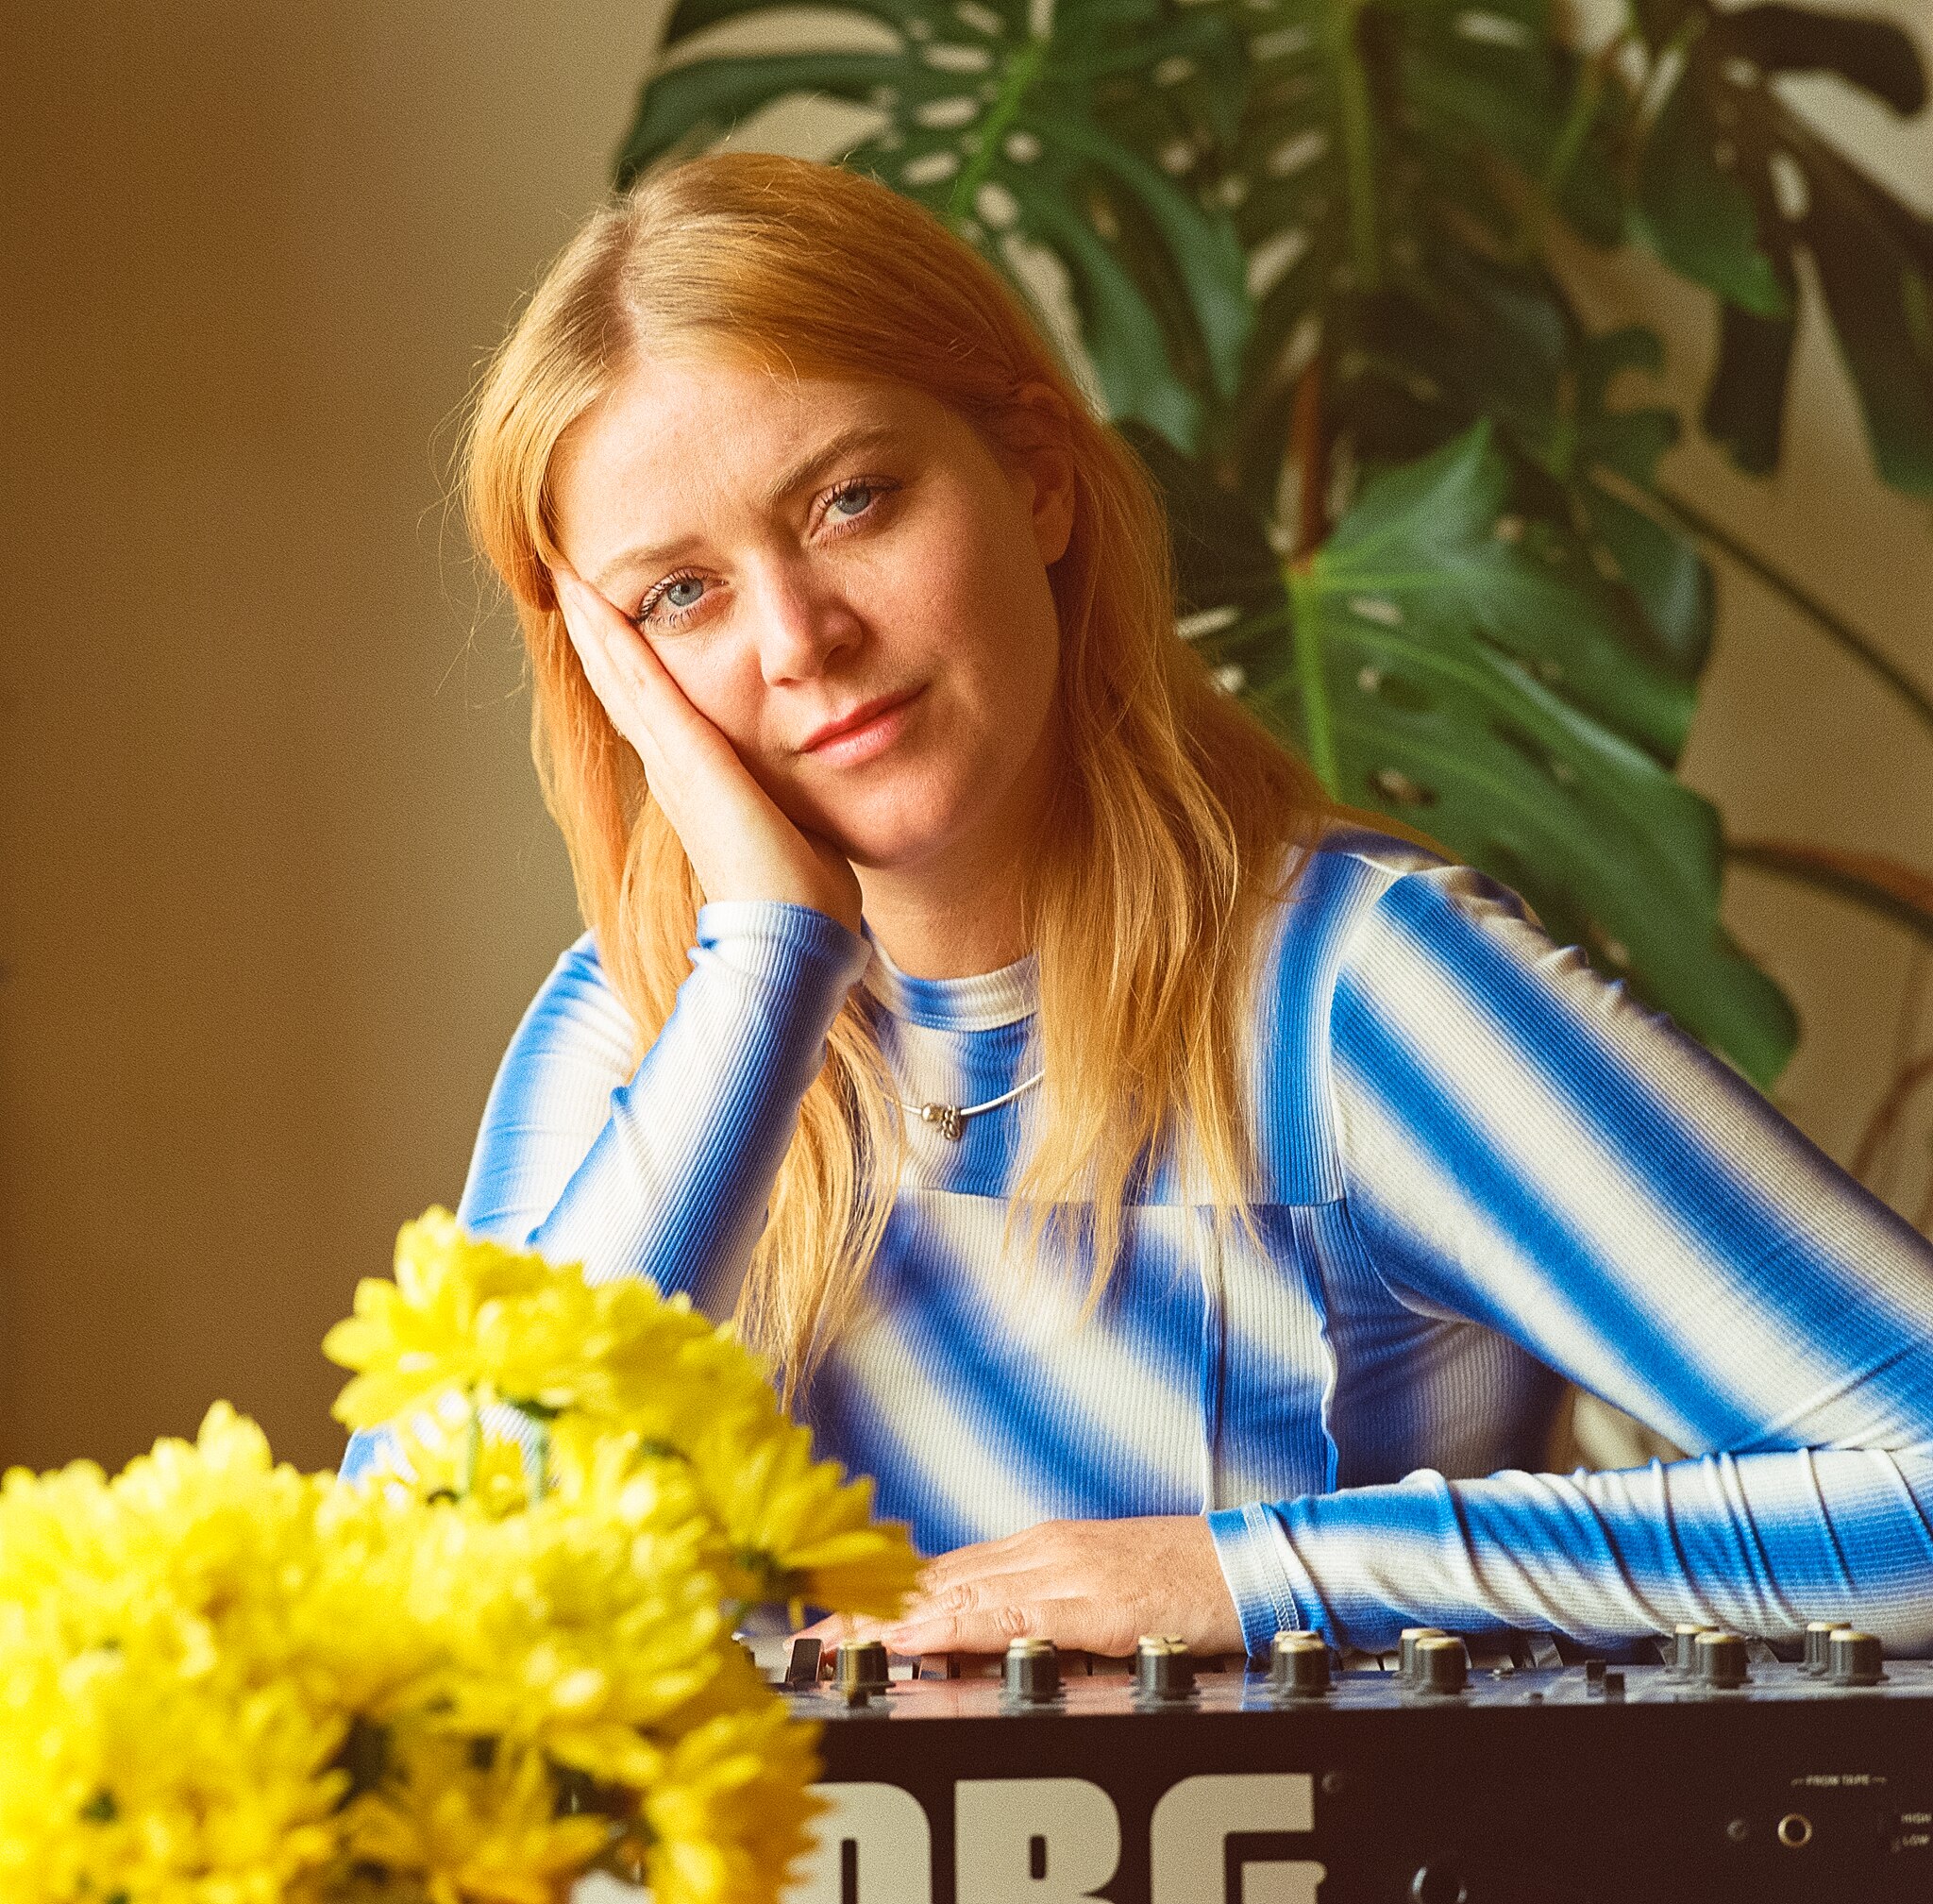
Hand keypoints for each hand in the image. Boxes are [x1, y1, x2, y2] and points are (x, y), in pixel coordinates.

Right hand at [550, 564, 862, 934]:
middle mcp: (674, 772)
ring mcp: (673, 765)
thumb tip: (825, 786)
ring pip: (621, 676)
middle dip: (599, 632)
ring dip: (592, 623)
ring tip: (565, 574)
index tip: (616, 617)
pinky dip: (611, 636)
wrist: (792, 947)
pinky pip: (641, 682)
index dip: (633, 664)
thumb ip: (797, 800)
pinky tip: (587, 594)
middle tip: (569, 579)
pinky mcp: (686, 760)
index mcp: (699, 786)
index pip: (659, 710)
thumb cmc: (807, 903)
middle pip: (625, 686)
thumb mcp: (800, 827)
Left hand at [802, 1516, 1246, 1656]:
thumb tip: (991, 1635)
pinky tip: (914, 1637)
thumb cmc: (1188, 1585)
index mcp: (1042, 1549)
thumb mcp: (1102, 1591)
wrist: (1259, 1566)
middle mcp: (1042, 1550)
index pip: (942, 1571)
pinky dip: (954, 1624)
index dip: (881, 1595)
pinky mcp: (1094, 1601)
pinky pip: (1010, 1616)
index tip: (828, 1617)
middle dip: (867, 1606)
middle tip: (806, 1636)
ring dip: (891, 1615)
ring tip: (834, 1639)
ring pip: (958, 1590)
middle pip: (935, 1578)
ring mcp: (1065, 1571)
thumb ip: (1047, 1606)